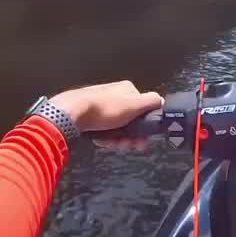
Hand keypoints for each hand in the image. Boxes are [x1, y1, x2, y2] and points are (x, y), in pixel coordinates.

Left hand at [49, 81, 163, 133]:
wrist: (71, 114)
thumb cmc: (105, 109)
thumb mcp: (133, 104)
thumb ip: (151, 101)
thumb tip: (162, 101)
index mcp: (127, 90)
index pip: (143, 108)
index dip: (144, 125)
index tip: (144, 139)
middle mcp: (115, 96)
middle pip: (130, 120)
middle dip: (131, 135)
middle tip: (130, 145)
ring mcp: (101, 106)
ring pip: (117, 127)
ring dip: (118, 138)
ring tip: (114, 144)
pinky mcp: (89, 117)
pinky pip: (103, 129)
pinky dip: (105, 137)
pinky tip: (101, 140)